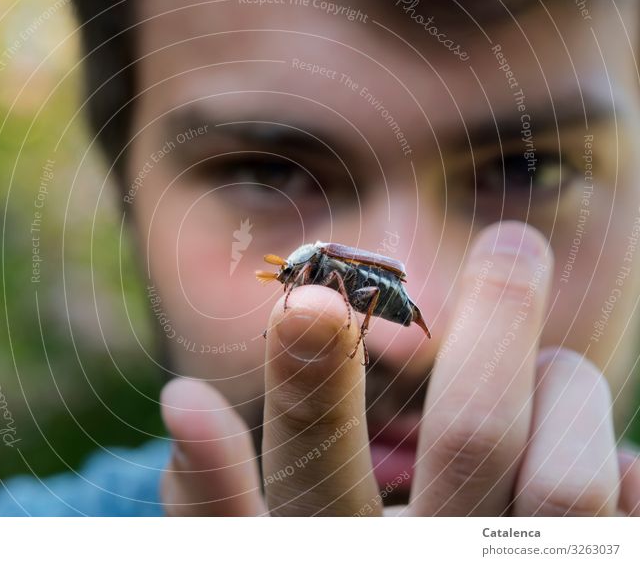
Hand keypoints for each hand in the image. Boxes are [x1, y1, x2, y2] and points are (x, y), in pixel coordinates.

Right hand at [159, 221, 639, 515]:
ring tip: (547, 364)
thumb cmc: (309, 555)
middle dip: (497, 319)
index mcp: (321, 547)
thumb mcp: (244, 543)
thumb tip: (184, 402)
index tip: (312, 299)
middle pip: (473, 436)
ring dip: (564, 389)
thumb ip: (210, 488)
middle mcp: (416, 565)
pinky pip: (617, 526)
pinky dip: (625, 477)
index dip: (308, 379)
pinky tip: (619, 459)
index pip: (313, 461)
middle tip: (511, 246)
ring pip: (570, 482)